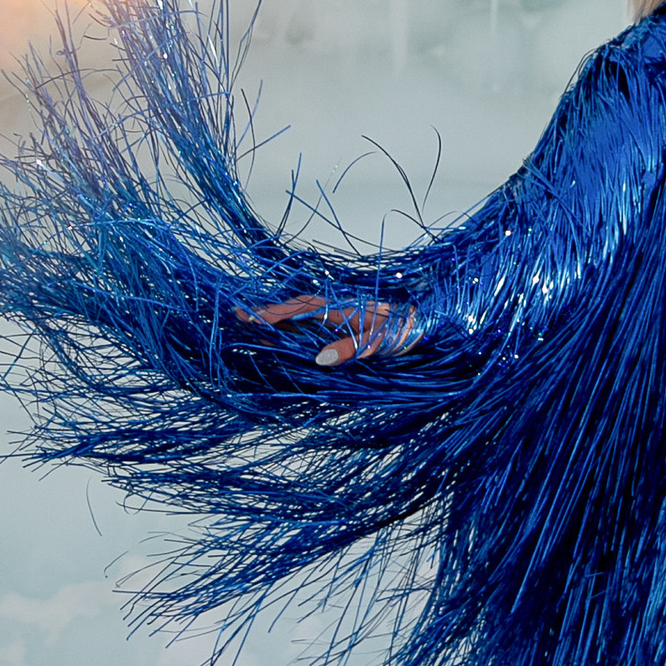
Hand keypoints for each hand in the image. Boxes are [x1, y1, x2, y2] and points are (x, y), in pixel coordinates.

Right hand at [237, 291, 408, 368]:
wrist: (425, 324)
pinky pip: (313, 320)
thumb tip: (320, 358)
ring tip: (254, 327)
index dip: (272, 313)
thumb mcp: (378, 342)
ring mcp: (340, 312)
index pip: (299, 309)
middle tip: (240, 318)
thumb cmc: (404, 332)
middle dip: (268, 313)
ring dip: (279, 319)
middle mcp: (337, 306)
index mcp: (341, 309)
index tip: (247, 316)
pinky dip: (294, 325)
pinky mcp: (344, 320)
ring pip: (302, 313)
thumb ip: (349, 350)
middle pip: (295, 307)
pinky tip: (285, 335)